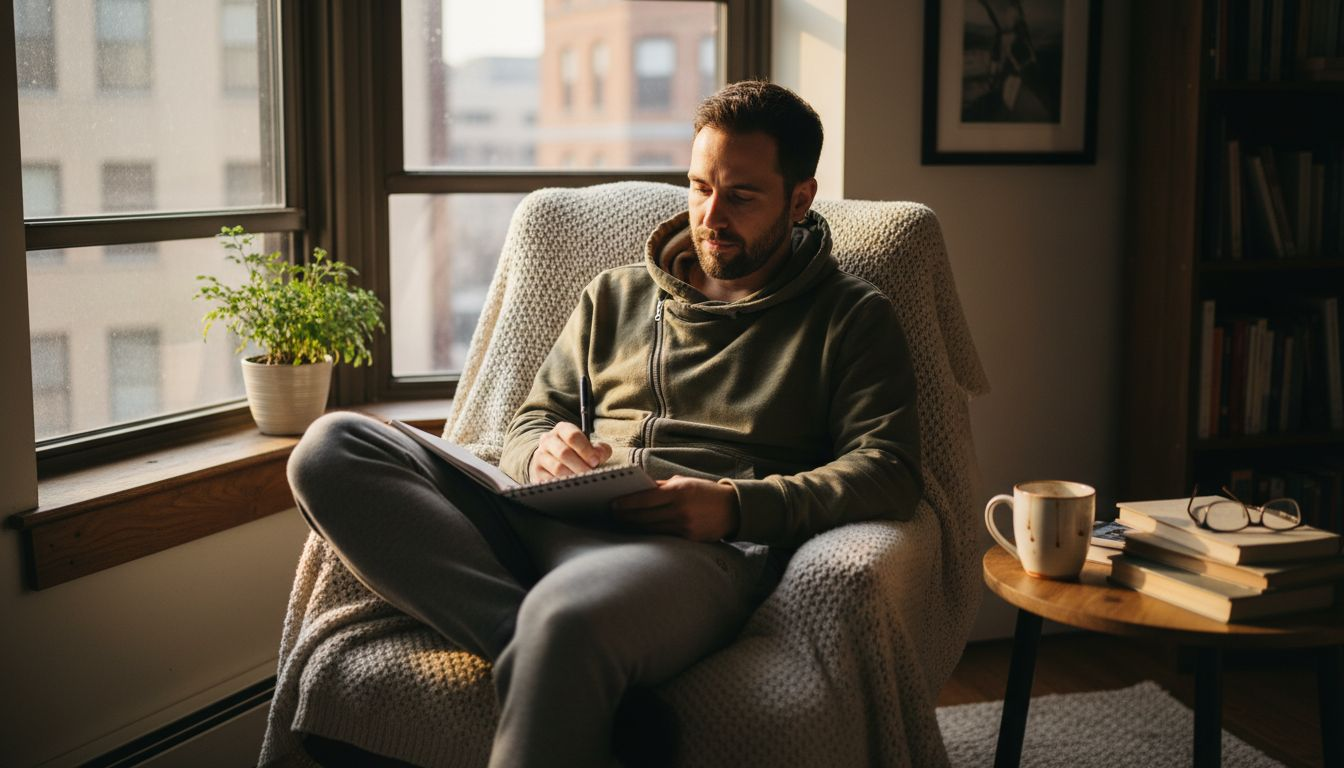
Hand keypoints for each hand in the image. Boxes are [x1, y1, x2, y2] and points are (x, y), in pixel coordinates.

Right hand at [529, 422, 612, 480]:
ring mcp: (540, 455)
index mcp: (562, 429)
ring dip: (573, 475)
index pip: (573, 436)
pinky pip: (550, 479)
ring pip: (557, 467)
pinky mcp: (537, 471)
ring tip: (583, 479)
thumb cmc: (575, 452)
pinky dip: (563, 483)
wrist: (552, 459)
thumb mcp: (588, 446)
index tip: (595, 461)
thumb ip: (599, 448)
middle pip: (564, 452)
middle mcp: (548, 440)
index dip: (586, 449)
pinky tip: (572, 484)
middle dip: (581, 465)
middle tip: (590, 473)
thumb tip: (600, 455)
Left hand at [610, 475, 739, 541]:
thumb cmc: (705, 492)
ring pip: (652, 528)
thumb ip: (662, 487)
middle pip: (645, 516)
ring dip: (635, 526)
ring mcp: (685, 526)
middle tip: (613, 515)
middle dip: (626, 516)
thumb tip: (638, 490)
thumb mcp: (685, 482)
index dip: (627, 503)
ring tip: (623, 522)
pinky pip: (663, 536)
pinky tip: (640, 530)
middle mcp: (680, 510)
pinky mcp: (689, 539)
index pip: (645, 498)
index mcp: (679, 491)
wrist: (733, 509)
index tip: (613, 504)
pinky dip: (650, 532)